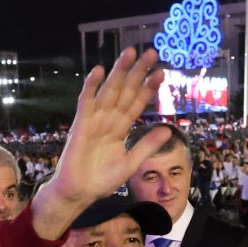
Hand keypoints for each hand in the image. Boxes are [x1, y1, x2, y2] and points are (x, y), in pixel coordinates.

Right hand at [30, 48, 167, 240]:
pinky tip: (99, 71)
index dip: (148, 88)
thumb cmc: (101, 181)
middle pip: (125, 91)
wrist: (80, 193)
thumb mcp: (130, 163)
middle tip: (151, 53)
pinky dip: (91, 86)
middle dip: (137, 72)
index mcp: (120, 128)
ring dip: (119, 72)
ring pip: (109, 91)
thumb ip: (147, 146)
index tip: (161, 73)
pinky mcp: (81, 124)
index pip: (137, 103)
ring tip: (130, 53)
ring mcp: (95, 120)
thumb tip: (167, 129)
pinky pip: (86, 101)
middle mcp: (108, 120)